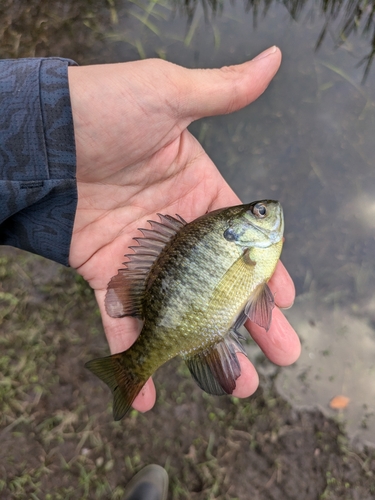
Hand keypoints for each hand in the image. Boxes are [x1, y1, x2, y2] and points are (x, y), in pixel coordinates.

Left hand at [67, 46, 299, 411]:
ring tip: (232, 383)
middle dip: (251, 320)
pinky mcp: (105, 274)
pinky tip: (146, 393)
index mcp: (198, 191)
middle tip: (280, 354)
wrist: (38, 132)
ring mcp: (141, 256)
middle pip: (221, 282)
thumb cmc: (102, 108)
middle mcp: (174, 228)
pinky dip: (133, 355)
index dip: (269, 270)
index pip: (243, 239)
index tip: (287, 301)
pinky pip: (123, 320)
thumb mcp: (168, 94)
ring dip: (204, 348)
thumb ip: (223, 91)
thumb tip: (272, 61)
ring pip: (181, 309)